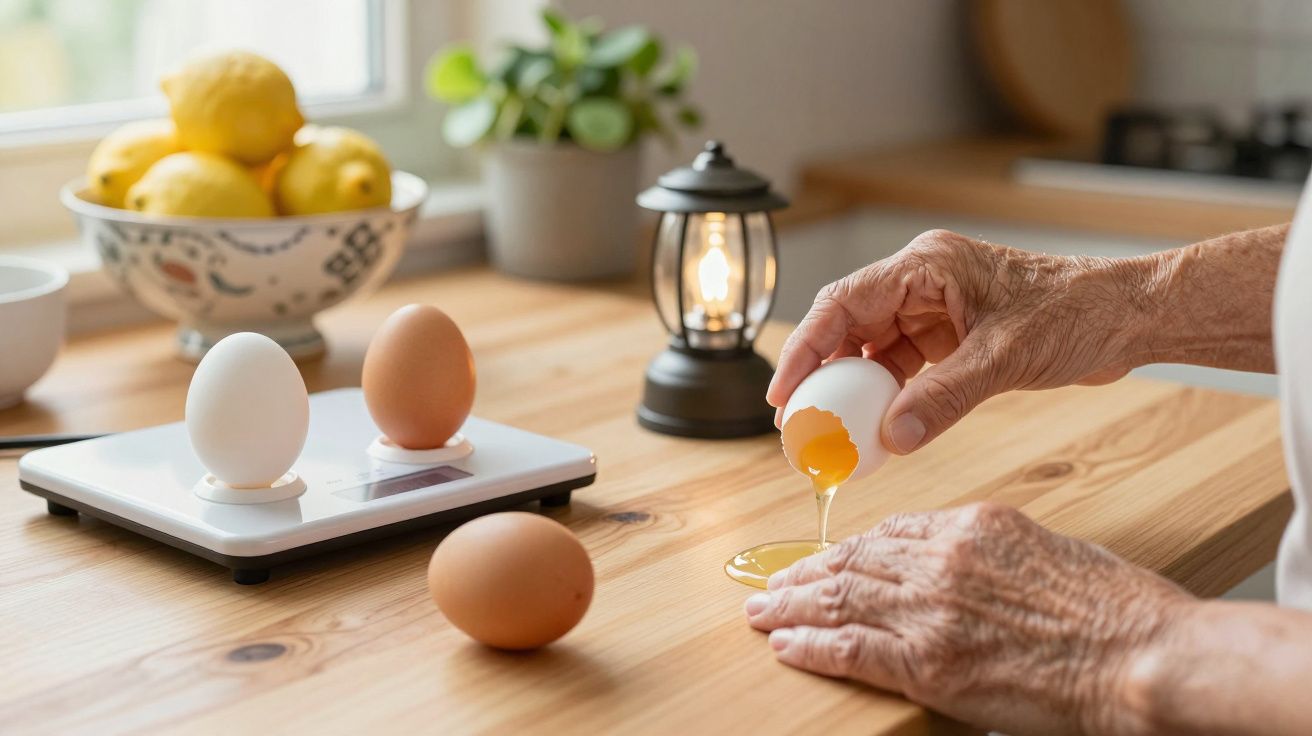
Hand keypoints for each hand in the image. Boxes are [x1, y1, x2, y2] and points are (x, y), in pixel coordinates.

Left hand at [743, 502, 1195, 735]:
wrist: (1140, 655)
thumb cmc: (1113, 608)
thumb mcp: (1045, 548)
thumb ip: (987, 549)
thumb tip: (952, 558)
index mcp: (969, 526)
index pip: (887, 534)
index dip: (845, 550)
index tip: (823, 559)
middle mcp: (939, 560)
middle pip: (851, 562)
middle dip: (802, 574)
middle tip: (770, 582)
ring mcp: (929, 611)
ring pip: (837, 600)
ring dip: (789, 606)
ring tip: (760, 610)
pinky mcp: (927, 663)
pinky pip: (849, 649)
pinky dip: (810, 647)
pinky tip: (783, 645)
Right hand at [766, 230, 1152, 453]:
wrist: (1127, 319)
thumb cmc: (1077, 314)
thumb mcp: (1005, 359)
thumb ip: (944, 399)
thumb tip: (891, 438)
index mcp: (926, 265)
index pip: (844, 303)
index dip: (806, 348)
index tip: (784, 394)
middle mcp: (922, 281)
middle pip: (848, 325)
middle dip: (822, 374)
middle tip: (799, 422)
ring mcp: (935, 308)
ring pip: (872, 349)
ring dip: (854, 389)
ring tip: (833, 431)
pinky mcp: (950, 335)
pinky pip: (902, 366)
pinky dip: (888, 395)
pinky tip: (878, 426)